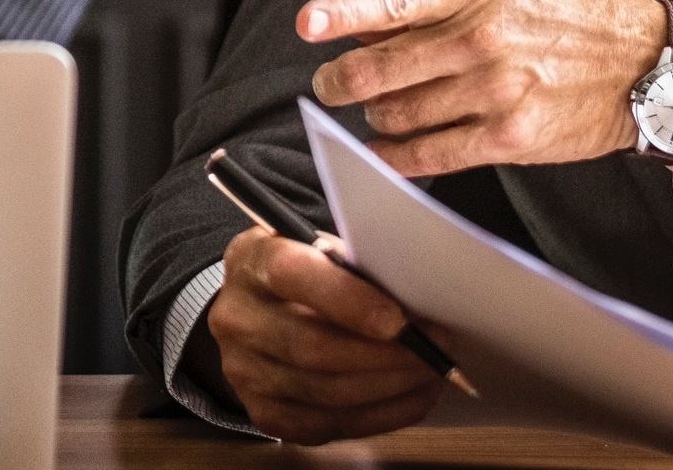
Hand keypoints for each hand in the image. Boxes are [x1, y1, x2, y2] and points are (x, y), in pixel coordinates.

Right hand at [205, 228, 445, 443]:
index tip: (399, 321)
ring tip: (430, 374)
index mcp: (252, 261)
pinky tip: (410, 397)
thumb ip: (353, 266)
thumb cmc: (304, 275)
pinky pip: (328, 424)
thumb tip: (415, 304)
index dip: (348, 300)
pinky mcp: (264, 412)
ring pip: (326, 391)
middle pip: (313, 347)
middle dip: (385, 355)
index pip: (292, 275)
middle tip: (434, 351)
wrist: (256, 310)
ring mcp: (245, 371)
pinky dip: (380, 415)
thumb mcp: (318, 248)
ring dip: (390, 387)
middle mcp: (238, 318)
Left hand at [302, 0, 672, 177]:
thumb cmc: (558, 18)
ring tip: (378, 111)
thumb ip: (431, 3)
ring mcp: (496, 90)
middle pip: (380, 69)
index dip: (344, 12)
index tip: (308, 25)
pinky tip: (383, 153)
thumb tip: (357, 25)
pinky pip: (429, 155)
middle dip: (340, 82)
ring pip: (396, 114)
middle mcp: (482, 36)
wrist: (641, 64)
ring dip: (373, 117)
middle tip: (330, 86)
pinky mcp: (509, 137)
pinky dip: (394, 158)